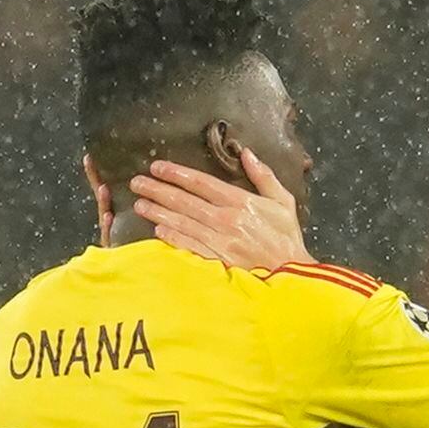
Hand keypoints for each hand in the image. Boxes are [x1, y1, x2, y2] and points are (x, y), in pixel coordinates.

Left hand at [130, 147, 311, 268]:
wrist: (290, 274)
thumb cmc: (286, 239)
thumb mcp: (283, 202)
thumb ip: (264, 176)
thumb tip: (247, 153)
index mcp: (241, 202)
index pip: (200, 183)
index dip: (176, 173)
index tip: (157, 167)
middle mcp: (225, 219)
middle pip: (184, 201)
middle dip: (158, 189)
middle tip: (137, 182)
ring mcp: (218, 241)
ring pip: (181, 222)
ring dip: (158, 211)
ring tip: (140, 203)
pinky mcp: (215, 261)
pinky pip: (188, 246)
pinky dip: (171, 237)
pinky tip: (157, 230)